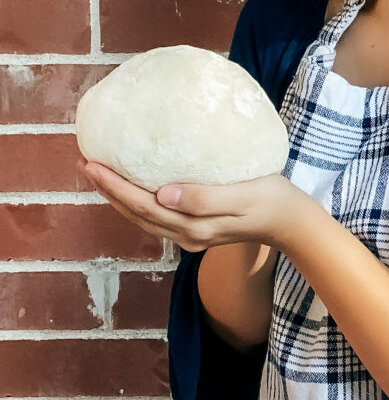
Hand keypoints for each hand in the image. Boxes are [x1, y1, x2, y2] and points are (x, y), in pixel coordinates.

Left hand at [79, 159, 304, 253]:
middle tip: (85, 164)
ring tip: (99, 175)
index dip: (115, 187)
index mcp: (194, 226)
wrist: (291, 222)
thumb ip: (203, 198)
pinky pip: (157, 217)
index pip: (144, 205)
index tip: (93, 164)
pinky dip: (137, 202)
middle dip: (108, 191)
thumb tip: (162, 195)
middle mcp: (186, 235)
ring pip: (144, 218)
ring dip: (119, 197)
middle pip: (137, 214)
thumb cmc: (271, 199)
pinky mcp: (196, 229)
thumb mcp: (241, 194)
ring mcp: (190, 235)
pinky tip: (132, 186)